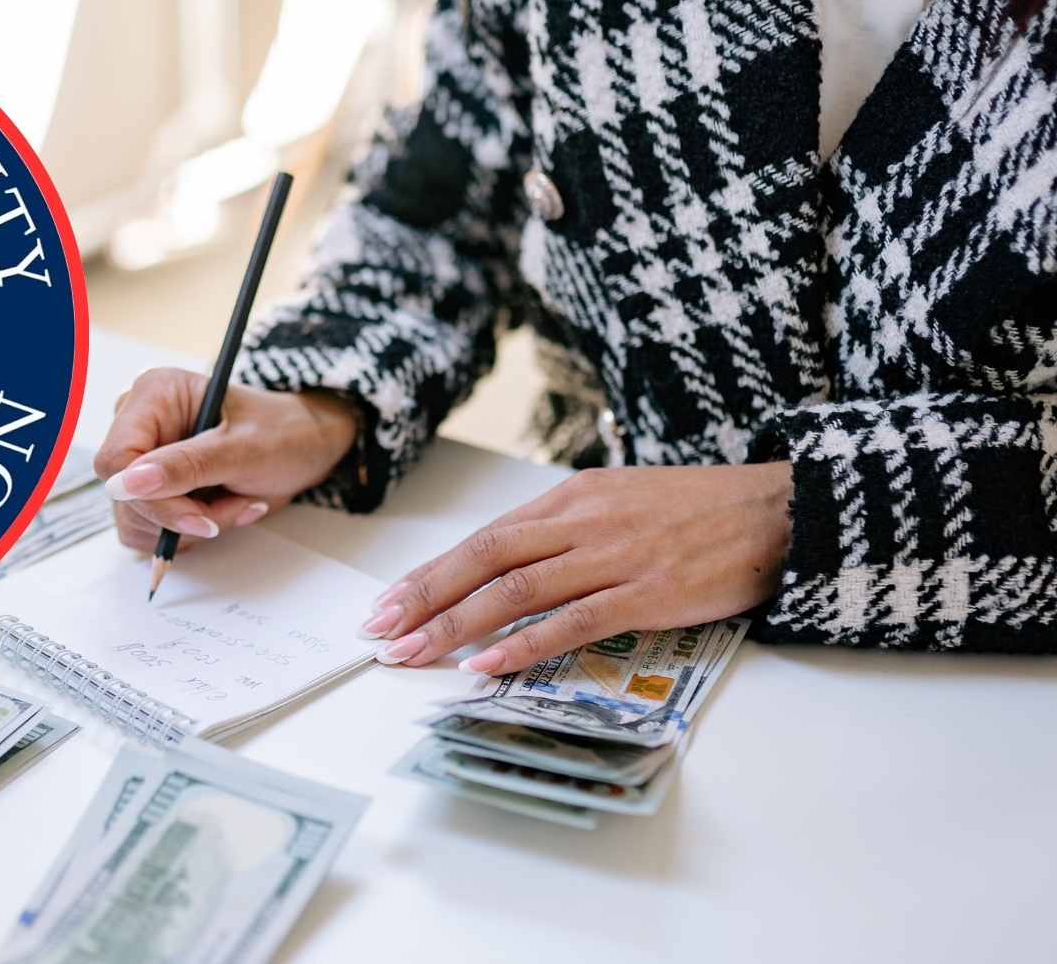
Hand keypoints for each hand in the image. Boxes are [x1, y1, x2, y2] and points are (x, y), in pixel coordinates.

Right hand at [95, 368, 358, 552]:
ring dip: (188, 526)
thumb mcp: (242, 450)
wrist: (306, 447)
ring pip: (135, 518)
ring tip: (235, 504)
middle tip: (233, 507)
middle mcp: (139, 423)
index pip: (116, 459)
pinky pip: (147, 529)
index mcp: (155, 394)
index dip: (149, 497)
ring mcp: (142, 458)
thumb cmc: (284, 433)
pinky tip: (221, 510)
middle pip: (123, 494)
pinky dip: (186, 533)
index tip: (199, 517)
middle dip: (181, 513)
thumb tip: (128, 483)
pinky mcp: (150, 488)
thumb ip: (185, 466)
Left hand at [363, 463, 792, 673]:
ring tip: (415, 653)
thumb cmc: (700, 511)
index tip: (390, 601)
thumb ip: (568, 529)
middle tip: (381, 631)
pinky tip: (486, 665)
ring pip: (515, 590)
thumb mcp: (622, 501)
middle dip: (425, 597)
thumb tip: (512, 564)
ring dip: (457, 624)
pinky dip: (523, 645)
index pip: (484, 537)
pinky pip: (572, 621)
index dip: (432, 572)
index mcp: (572, 496)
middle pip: (485, 559)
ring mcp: (614, 556)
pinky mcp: (647, 592)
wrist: (780, 508)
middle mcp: (583, 521)